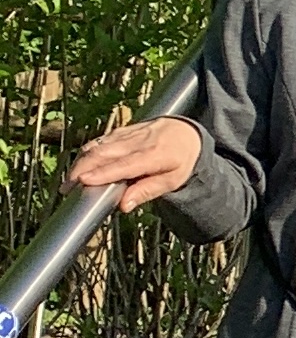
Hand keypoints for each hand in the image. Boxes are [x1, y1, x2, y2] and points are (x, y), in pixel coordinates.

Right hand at [67, 117, 202, 212]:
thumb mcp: (173, 180)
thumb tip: (124, 206)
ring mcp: (128, 134)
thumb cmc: (180, 161)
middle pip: (105, 153)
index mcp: (156, 154)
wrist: (186, 133)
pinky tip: (79, 166)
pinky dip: (86, 153)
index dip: (103, 172)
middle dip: (82, 168)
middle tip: (67, 188)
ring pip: (98, 145)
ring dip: (80, 162)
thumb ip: (147, 191)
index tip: (83, 181)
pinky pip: (100, 141)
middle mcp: (140, 141)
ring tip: (69, 181)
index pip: (125, 164)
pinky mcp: (120, 131)